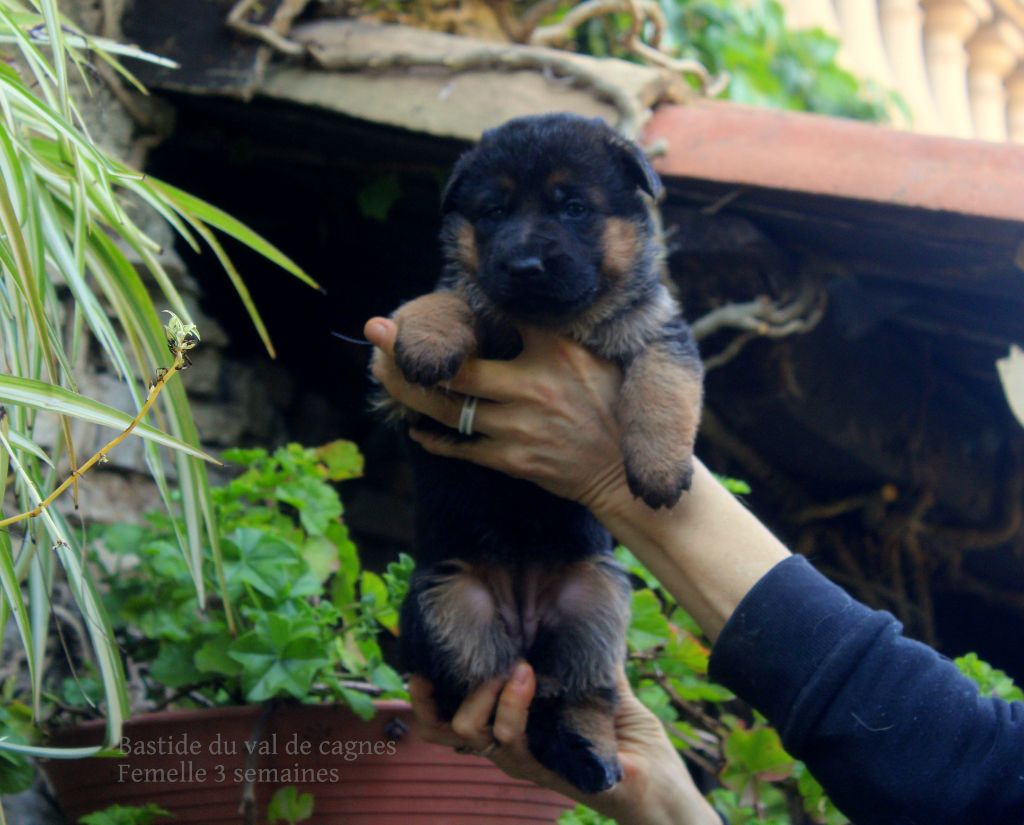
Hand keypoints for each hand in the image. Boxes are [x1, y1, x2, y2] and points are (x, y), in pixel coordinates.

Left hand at [366, 317, 629, 511]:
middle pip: (455, 369)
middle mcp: (534, 386)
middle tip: (374, 330)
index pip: (500, 316)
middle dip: (407, 350)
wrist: (624, 472)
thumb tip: (514, 301)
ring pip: (447, 409)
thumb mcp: (596, 356)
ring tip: (379, 371)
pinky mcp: (513, 460)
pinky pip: (461, 447)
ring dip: (407, 391)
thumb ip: (553, 332)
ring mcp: (520, 427)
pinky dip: (433, 438)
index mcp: (556, 351)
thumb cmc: (613, 408)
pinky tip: (415, 428)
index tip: (432, 293)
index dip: (463, 303)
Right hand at [408, 662, 720, 824]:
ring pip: (476, 734)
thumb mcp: (598, 685)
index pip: (453, 720)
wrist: (662, 784)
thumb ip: (580, 654)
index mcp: (513, 729)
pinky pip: (514, 742)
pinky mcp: (547, 773)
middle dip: (436, 699)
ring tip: (516, 664)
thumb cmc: (630, 738)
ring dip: (490, 693)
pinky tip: (526, 675)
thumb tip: (575, 605)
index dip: (427, 698)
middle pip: (447, 732)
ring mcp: (527, 765)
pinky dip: (514, 705)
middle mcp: (512, 749)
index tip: (418, 663)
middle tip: (456, 663)